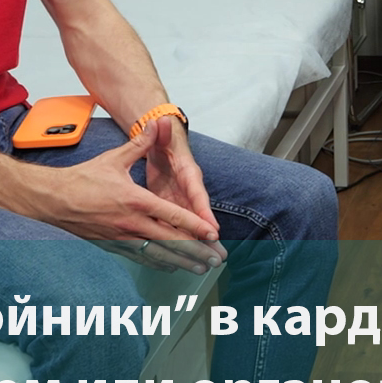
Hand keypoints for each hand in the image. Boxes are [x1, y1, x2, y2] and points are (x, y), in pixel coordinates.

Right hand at [14, 122, 226, 274]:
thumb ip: (140, 144)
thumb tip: (156, 124)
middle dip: (196, 251)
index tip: (213, 234)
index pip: (172, 216)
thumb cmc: (83, 179)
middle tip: (216, 260)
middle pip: (171, 241)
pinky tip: (172, 267)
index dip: (195, 226)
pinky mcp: (113, 246)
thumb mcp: (115, 159)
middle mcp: (131, 222)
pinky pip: (141, 257)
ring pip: (158, 254)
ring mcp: (122, 237)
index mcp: (136, 200)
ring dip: (182, 261)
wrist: (53, 200)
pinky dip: (159, 263)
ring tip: (201, 268)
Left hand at [143, 115, 221, 247]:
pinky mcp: (171, 205)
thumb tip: (162, 120)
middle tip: (219, 254)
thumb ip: (163, 131)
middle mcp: (189, 189)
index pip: (197, 194)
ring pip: (190, 224)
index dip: (204, 212)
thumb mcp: (162, 136)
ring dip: (198, 242)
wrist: (162, 143)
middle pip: (199, 215)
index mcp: (188, 173)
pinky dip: (180, 240)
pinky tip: (183, 257)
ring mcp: (181, 199)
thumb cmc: (163, 140)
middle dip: (208, 236)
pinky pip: (176, 225)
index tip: (212, 229)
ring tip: (208, 262)